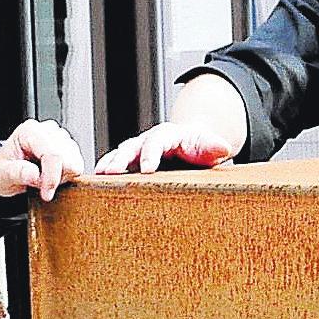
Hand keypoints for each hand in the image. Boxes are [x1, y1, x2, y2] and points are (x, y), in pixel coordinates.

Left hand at [0, 119, 86, 201]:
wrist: (6, 171)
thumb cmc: (3, 170)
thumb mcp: (2, 175)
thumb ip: (18, 173)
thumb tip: (36, 175)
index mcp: (30, 132)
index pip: (53, 154)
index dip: (52, 176)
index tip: (46, 193)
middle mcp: (47, 130)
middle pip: (68, 158)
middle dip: (56, 177)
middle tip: (40, 184)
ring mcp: (61, 138)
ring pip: (75, 162)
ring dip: (62, 176)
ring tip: (44, 178)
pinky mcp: (69, 147)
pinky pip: (78, 165)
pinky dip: (66, 175)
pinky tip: (52, 175)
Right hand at [95, 118, 240, 175]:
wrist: (194, 145)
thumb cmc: (201, 148)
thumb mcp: (210, 146)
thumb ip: (213, 147)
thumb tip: (223, 147)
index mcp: (168, 134)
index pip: (157, 141)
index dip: (151, 154)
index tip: (146, 169)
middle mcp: (149, 139)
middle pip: (132, 146)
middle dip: (120, 158)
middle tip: (110, 172)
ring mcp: (138, 149)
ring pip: (120, 154)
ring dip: (108, 164)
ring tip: (97, 176)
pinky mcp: (132, 161)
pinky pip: (117, 164)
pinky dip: (106, 170)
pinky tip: (94, 184)